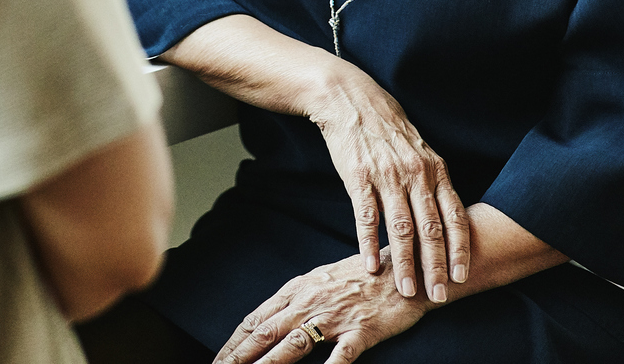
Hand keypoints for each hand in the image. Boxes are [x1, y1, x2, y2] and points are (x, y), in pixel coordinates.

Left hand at [214, 254, 427, 362]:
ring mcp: (335, 317)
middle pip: (267, 332)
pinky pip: (341, 354)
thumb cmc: (361, 276)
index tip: (219, 358)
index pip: (257, 319)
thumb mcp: (320, 280)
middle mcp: (310, 302)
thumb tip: (266, 320)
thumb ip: (294, 300)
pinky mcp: (362, 330)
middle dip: (239, 355)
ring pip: (294, 344)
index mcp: (298, 290)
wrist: (405, 269)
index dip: (235, 341)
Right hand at [305, 64, 468, 300]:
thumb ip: (434, 185)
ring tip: (407, 289)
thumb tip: (448, 222)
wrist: (352, 101)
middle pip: (430, 229)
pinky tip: (371, 266)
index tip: (461, 277)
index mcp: (435, 170)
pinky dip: (369, 244)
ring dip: (405, 263)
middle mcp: (415, 174)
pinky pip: (367, 217)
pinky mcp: (358, 177)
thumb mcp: (421, 152)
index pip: (454, 216)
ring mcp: (387, 176)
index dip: (459, 249)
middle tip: (438, 295)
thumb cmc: (389, 131)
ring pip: (400, 228)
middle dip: (435, 266)